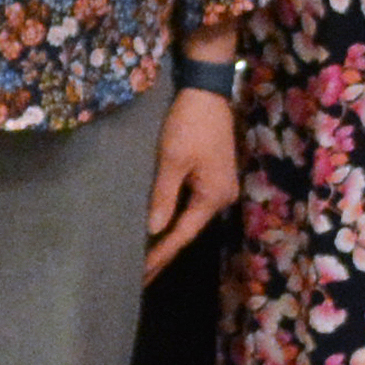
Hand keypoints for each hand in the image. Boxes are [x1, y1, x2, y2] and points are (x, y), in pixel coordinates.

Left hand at [146, 87, 238, 277]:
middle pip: (190, 230)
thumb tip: (154, 230)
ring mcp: (221, 186)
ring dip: (170, 235)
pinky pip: (193, 204)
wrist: (207, 90)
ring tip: (148, 256)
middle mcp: (223, 197)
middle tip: (142, 274)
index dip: (161, 254)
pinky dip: (177, 217)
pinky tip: (163, 225)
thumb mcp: (172, 160)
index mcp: (214, 196)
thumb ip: (164, 197)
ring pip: (191, 217)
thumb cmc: (189, 123)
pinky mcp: (214, 175)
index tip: (141, 274)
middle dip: (166, 251)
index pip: (182, 234)